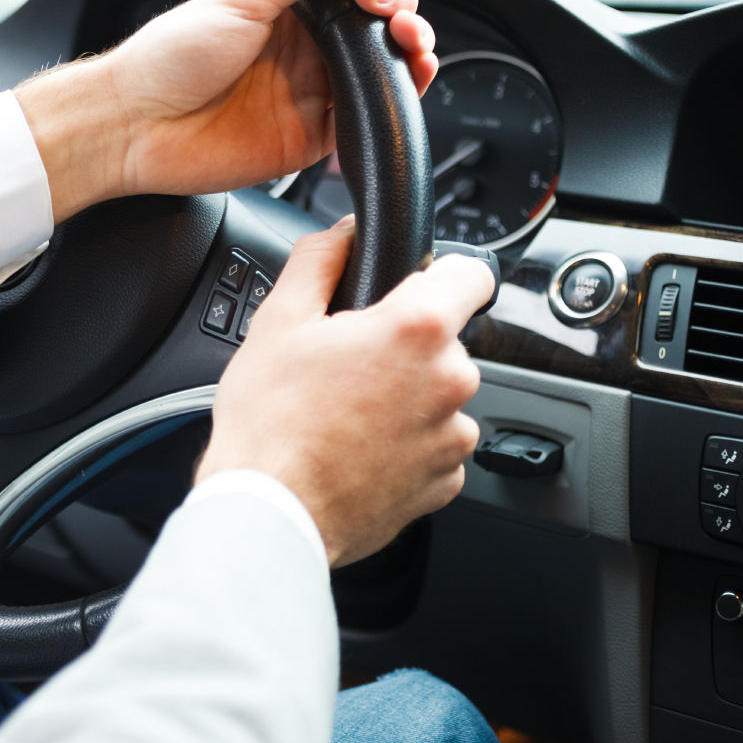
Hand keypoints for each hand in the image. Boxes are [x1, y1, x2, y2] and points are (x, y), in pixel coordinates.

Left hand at [16, 0, 435, 221]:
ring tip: (413, 46)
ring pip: (382, 75)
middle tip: (391, 16)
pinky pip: (366, 124)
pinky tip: (400, 89)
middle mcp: (305, 49)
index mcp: (289, 8)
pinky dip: (392, 108)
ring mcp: (310, 93)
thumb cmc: (171, 56)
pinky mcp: (310, 139)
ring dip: (411, 57)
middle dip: (403, 16)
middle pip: (379, 29)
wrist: (133, 125)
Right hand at [196, 218, 492, 567]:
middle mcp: (451, 380)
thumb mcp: (279, 319)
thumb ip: (320, 259)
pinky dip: (405, 444)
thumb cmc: (271, 420)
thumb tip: (342, 232)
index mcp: (419, 329)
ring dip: (405, 397)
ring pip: (438, 395)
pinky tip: (357, 448)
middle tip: (346, 365)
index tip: (416, 287)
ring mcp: (453, 436)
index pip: (472, 273)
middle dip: (403, 345)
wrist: (271, 509)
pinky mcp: (446, 482)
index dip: (440, 273)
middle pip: (444, 340)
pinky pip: (434, 445)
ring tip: (345, 414)